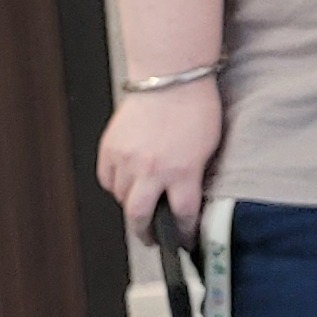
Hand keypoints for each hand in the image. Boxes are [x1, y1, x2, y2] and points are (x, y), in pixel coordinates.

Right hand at [96, 78, 218, 241]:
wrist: (170, 78)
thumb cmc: (195, 107)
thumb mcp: (208, 149)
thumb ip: (194, 177)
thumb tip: (188, 199)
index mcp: (182, 171)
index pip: (181, 215)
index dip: (183, 233)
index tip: (185, 239)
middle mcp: (151, 169)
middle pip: (140, 216)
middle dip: (146, 234)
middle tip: (152, 239)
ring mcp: (126, 160)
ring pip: (121, 199)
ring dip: (131, 206)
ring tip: (142, 206)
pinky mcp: (109, 149)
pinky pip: (107, 179)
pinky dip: (116, 186)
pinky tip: (128, 184)